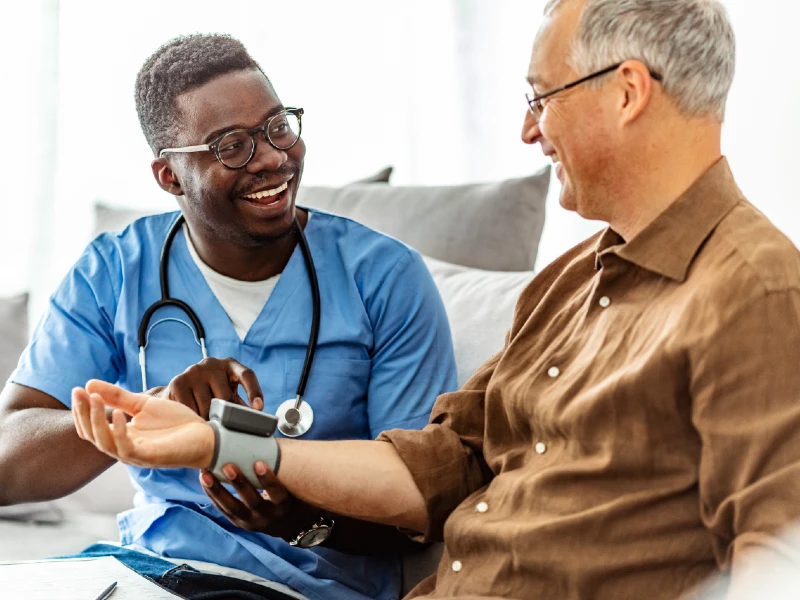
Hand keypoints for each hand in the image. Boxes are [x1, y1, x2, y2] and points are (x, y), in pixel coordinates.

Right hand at [72, 380, 214, 469]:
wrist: (204, 434)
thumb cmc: (175, 422)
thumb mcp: (143, 404)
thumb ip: (118, 396)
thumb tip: (89, 383)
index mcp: (120, 436)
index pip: (90, 428)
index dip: (81, 410)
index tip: (78, 389)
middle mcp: (123, 448)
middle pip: (92, 435)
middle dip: (83, 413)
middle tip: (80, 392)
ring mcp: (135, 454)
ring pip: (105, 442)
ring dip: (97, 420)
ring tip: (95, 398)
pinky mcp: (149, 457)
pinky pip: (127, 448)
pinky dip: (120, 431)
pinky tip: (120, 414)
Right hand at [148, 357, 264, 418]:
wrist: (177, 391)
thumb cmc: (211, 394)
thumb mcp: (227, 393)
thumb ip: (239, 404)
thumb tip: (255, 422)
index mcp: (230, 365)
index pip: (247, 375)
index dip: (254, 391)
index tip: (259, 408)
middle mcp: (212, 364)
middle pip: (225, 396)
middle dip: (226, 415)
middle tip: (224, 428)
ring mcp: (194, 371)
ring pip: (207, 406)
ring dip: (209, 420)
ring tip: (208, 426)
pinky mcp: (178, 382)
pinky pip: (190, 408)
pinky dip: (194, 419)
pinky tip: (194, 421)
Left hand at [200, 462, 321, 540]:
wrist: (286, 522)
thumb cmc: (289, 494)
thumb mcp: (292, 486)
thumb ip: (280, 469)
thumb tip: (264, 439)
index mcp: (285, 505)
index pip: (278, 493)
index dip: (269, 480)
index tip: (259, 463)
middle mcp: (268, 516)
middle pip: (252, 501)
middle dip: (240, 484)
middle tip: (228, 466)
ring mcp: (252, 522)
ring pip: (233, 508)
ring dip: (218, 490)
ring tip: (205, 474)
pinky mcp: (239, 523)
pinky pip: (223, 509)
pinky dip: (213, 495)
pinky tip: (205, 480)